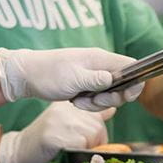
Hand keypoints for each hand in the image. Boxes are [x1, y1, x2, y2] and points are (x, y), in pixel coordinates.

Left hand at [0, 48, 143, 111]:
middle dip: (112, 98)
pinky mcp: (88, 85)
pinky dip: (90, 103)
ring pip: (111, 94)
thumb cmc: (49, 73)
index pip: (131, 66)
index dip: (135, 82)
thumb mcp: (74, 78)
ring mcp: (95, 76)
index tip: (125, 96)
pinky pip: (99, 98)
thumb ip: (97, 79)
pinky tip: (75, 100)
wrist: (27, 75)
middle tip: (94, 100)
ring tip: (79, 101)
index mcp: (101, 59)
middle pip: (124, 84)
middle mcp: (101, 66)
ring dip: (98, 103)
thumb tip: (116, 79)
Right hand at [0, 102, 114, 162]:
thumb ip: (91, 117)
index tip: (87, 138)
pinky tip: (63, 150)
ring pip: (92, 136)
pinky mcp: (54, 134)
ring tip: (69, 148)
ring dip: (85, 148)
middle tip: (76, 147)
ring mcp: (60, 120)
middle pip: (99, 128)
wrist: (21, 149)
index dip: (98, 131)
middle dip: (94, 143)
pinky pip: (80, 145)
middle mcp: (67, 108)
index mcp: (73, 104)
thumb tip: (113, 108)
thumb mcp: (70, 122)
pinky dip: (76, 153)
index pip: (101, 112)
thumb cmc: (48, 139)